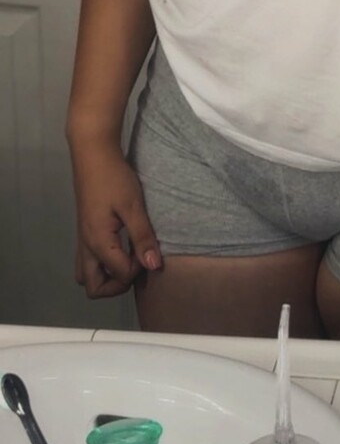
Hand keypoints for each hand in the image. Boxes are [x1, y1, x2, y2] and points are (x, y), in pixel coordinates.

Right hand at [70, 146, 161, 297]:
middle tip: (136, 266)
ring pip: (86, 276)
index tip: (150, 249)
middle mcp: (86, 247)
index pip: (119, 274)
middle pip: (93, 288)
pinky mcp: (84, 232)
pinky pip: (88, 261)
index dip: (139, 268)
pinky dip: (103, 264)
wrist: (93, 155)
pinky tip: (122, 246)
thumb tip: (154, 266)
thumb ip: (143, 238)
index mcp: (98, 242)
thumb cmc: (114, 178)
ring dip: (107, 276)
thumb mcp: (133, 207)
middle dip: (116, 286)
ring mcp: (82, 240)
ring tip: (128, 258)